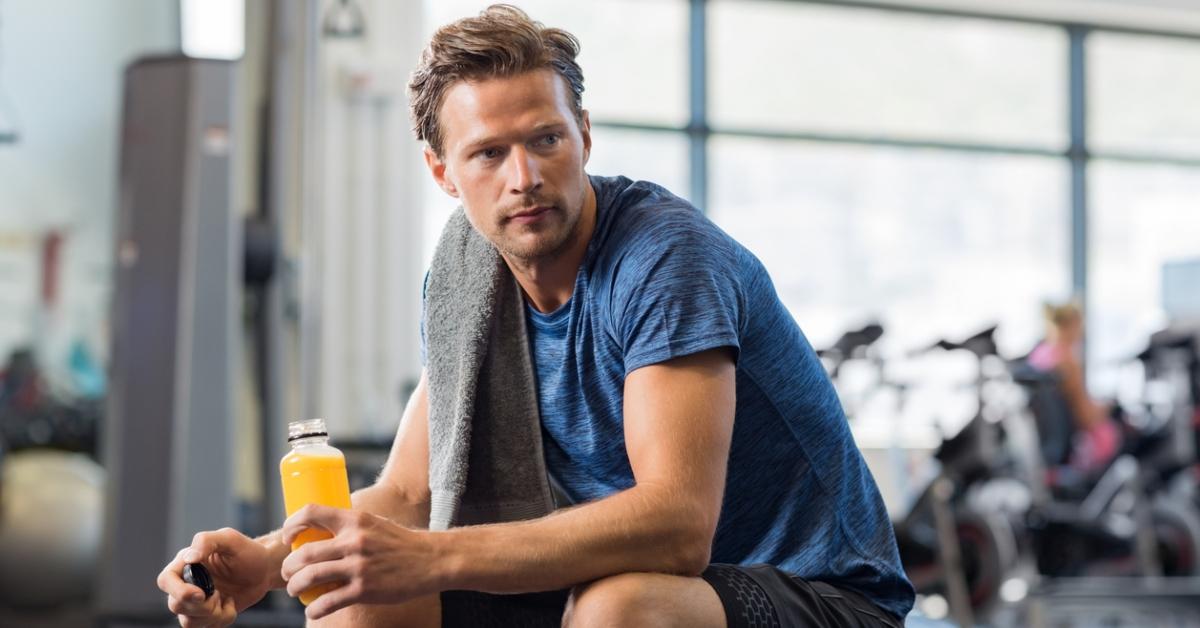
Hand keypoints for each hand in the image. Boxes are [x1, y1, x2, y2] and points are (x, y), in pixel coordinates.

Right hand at [157, 527, 274, 626]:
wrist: (264, 570)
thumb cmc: (247, 551)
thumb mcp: (230, 539)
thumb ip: (207, 541)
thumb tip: (190, 557)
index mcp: (186, 563)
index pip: (166, 580)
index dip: (178, 591)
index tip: (201, 593)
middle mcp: (186, 583)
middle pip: (175, 605)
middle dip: (201, 606)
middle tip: (219, 594)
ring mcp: (195, 601)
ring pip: (188, 621)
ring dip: (212, 614)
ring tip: (226, 599)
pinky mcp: (206, 615)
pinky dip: (221, 620)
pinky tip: (230, 605)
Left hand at [281, 504, 438, 620]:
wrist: (431, 560)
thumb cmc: (401, 543)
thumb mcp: (375, 523)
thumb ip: (350, 527)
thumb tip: (321, 532)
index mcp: (355, 520)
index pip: (312, 512)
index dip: (292, 524)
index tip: (288, 538)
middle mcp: (354, 541)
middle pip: (305, 553)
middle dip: (289, 566)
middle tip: (288, 572)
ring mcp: (359, 566)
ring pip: (310, 577)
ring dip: (295, 587)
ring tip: (295, 590)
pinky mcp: (364, 589)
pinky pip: (328, 601)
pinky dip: (314, 609)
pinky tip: (313, 610)